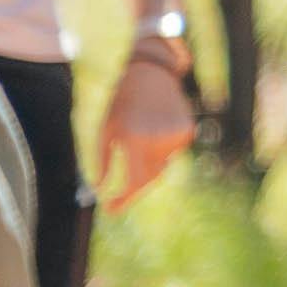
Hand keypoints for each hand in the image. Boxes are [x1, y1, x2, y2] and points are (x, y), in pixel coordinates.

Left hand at [96, 50, 195, 209]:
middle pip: (149, 178)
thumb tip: (99, 190)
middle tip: (119, 195)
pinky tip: (152, 132)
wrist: (149, 76)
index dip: (123, 199)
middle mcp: (158, 140)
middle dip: (134, 187)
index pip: (134, 181)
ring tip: (137, 142)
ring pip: (160, 166)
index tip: (110, 210)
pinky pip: (171, 154)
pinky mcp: (187, 132)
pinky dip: (160, 152)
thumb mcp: (104, 133)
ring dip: (147, 165)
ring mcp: (176, 136)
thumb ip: (102, 164)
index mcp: (135, 139)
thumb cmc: (120, 105)